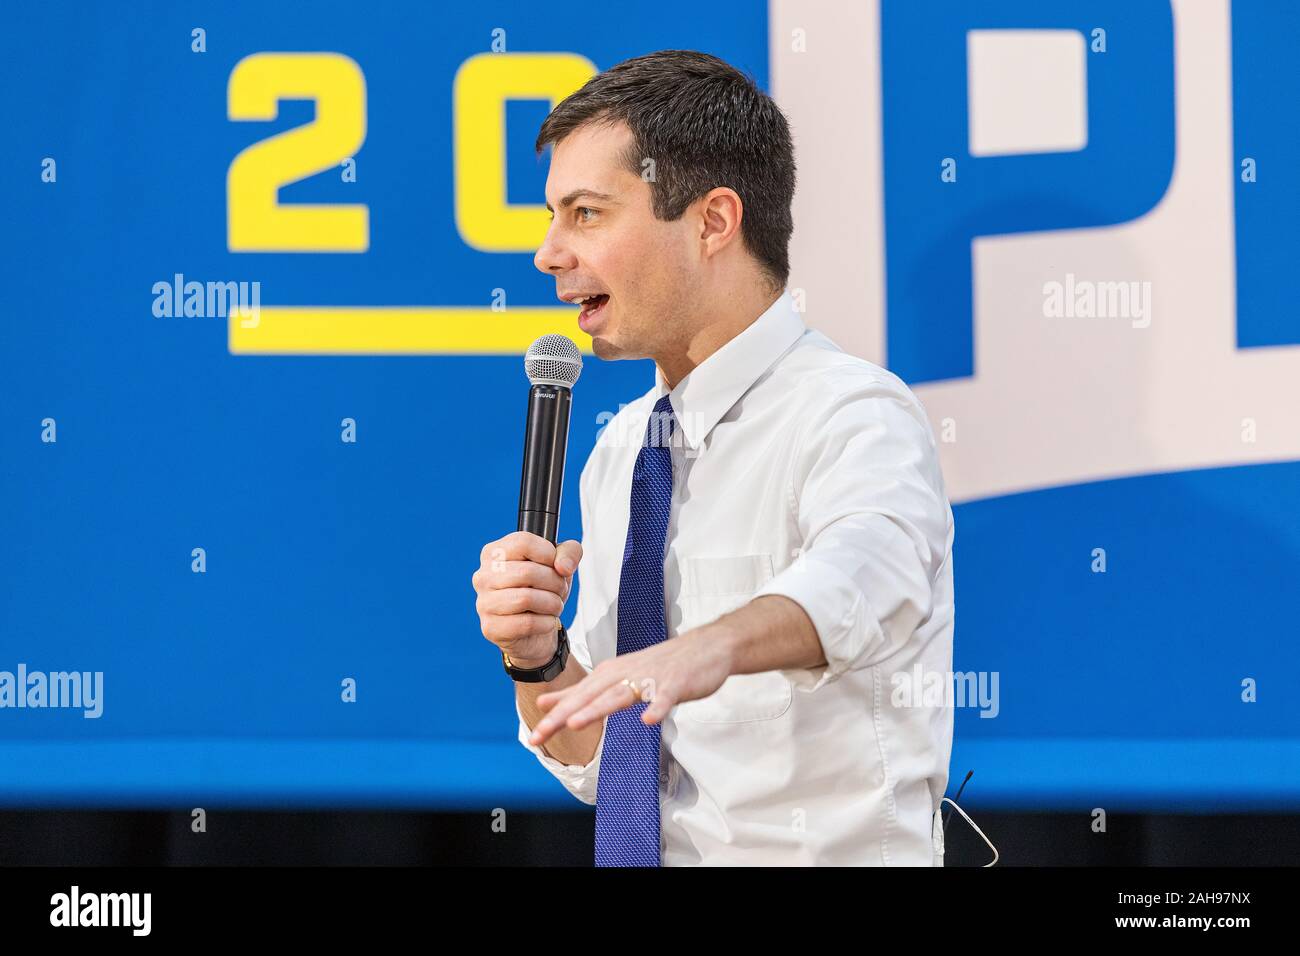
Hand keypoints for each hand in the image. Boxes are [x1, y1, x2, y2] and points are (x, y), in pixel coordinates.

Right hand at [472, 531, 581, 667]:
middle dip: (555, 583)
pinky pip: (527, 624)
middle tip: (559, 590)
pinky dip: (546, 623)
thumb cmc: (542, 591)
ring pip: (526, 599)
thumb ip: (570, 552)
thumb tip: (563, 566)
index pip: (523, 543)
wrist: (536, 630)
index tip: (556, 566)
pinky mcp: (491, 628)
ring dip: (552, 604)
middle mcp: (483, 576)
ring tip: (554, 606)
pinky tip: (546, 621)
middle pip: (527, 572)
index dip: (548, 554)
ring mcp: (484, 603)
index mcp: (494, 553)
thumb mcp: (560, 565)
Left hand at [527, 627, 734, 747]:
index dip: (554, 716)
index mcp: (610, 674)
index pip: (577, 697)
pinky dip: (657, 708)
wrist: (707, 647)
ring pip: (621, 695)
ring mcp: (651, 678)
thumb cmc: (660, 665)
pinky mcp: (676, 683)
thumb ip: (583, 692)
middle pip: (591, 697)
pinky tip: (648, 720)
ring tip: (577, 723)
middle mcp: (625, 674)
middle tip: (540, 736)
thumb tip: (546, 703)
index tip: (532, 738)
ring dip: (598, 708)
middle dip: (564, 716)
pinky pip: (665, 697)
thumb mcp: (616, 676)